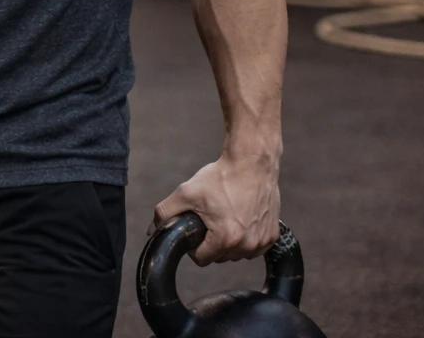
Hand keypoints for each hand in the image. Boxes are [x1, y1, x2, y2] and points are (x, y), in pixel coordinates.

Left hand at [150, 154, 280, 265]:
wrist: (252, 163)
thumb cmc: (221, 177)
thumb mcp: (186, 193)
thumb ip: (165, 213)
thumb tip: (151, 231)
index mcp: (225, 239)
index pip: (201, 259)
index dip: (194, 246)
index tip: (196, 230)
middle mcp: (247, 245)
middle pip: (220, 258)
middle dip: (212, 243)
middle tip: (210, 220)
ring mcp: (262, 242)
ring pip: (237, 254)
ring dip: (230, 243)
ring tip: (226, 218)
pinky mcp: (272, 235)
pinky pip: (254, 248)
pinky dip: (246, 238)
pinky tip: (241, 219)